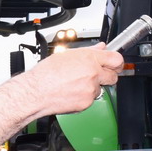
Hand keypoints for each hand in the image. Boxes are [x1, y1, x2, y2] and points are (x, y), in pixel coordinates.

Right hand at [0, 43, 124, 150]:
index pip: (115, 58)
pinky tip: (72, 92)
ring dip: (93, 87)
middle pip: (114, 75)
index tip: (114, 63)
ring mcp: (91, 89)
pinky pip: (91, 99)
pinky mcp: (87, 102)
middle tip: (97, 75)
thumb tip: (100, 48)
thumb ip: (87, 52)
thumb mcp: (66, 56)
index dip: (116, 61)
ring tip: (76, 85)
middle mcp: (92, 73)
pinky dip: (84, 97)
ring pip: (101, 88)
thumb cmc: (46, 74)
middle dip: (108, 75)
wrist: (35, 93)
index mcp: (88, 58)